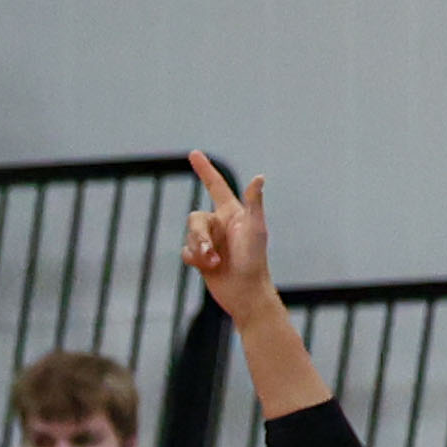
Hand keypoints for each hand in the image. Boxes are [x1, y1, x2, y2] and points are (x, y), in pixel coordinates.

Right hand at [177, 155, 278, 324]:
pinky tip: (208, 269)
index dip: (205, 169)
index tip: (193, 154)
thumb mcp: (255, 229)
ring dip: (199, 251)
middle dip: (199, 236)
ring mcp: (210, 241)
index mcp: (233, 213)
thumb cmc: (255, 260)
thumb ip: (254, 203)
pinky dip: (195, 260)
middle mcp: (220, 224)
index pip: (215, 186)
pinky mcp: (202, 258)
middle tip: (211, 254)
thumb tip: (259, 177)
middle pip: (194, 218)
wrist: (246, 293)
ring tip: (214, 264)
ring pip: (189, 236)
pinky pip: (186, 252)